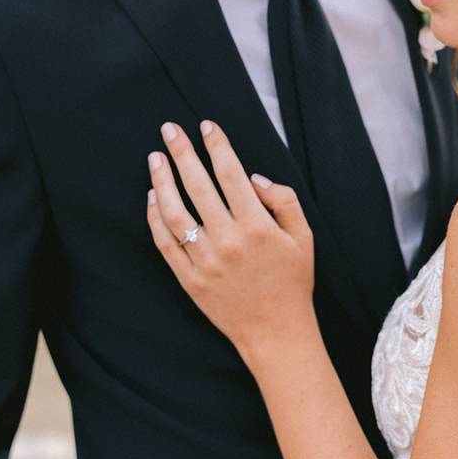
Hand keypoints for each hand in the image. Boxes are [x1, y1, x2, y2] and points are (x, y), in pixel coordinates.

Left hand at [147, 120, 314, 361]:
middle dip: (182, 152)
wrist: (276, 332)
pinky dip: (155, 217)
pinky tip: (153, 197)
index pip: (231, 174)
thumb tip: (253, 177)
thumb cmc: (292, 282)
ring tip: (155, 158)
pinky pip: (165, 242)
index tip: (206, 126)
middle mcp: (229, 241)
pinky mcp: (190, 279)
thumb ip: (284, 201)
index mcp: (258, 227)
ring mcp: (206, 261)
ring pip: (175, 212)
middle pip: (198, 186)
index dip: (217, 146)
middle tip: (169, 129)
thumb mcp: (304, 238)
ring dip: (162, 181)